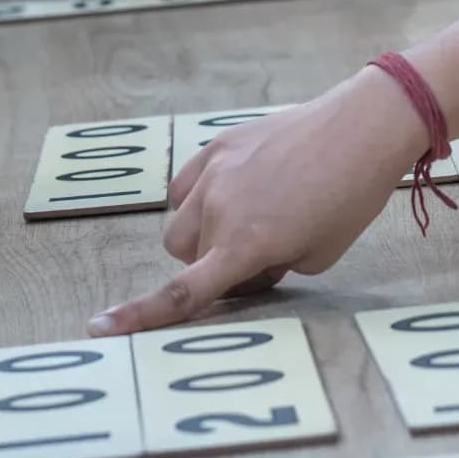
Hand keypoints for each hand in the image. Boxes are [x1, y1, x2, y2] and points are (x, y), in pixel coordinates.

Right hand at [90, 67, 425, 334]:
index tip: (99, 328)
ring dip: (204, 233)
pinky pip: (186, 186)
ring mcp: (214, 172)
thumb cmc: (348, 200)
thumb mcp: (316, 256)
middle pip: (184, 256)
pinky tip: (238, 192)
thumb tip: (239, 263)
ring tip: (255, 217)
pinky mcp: (217, 146)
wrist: (359, 129)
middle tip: (260, 253)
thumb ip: (267, 267)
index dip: (139, 316)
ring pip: (181, 221)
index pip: (183, 292)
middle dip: (210, 264)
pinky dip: (201, 200)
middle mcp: (220, 208)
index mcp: (246, 244)